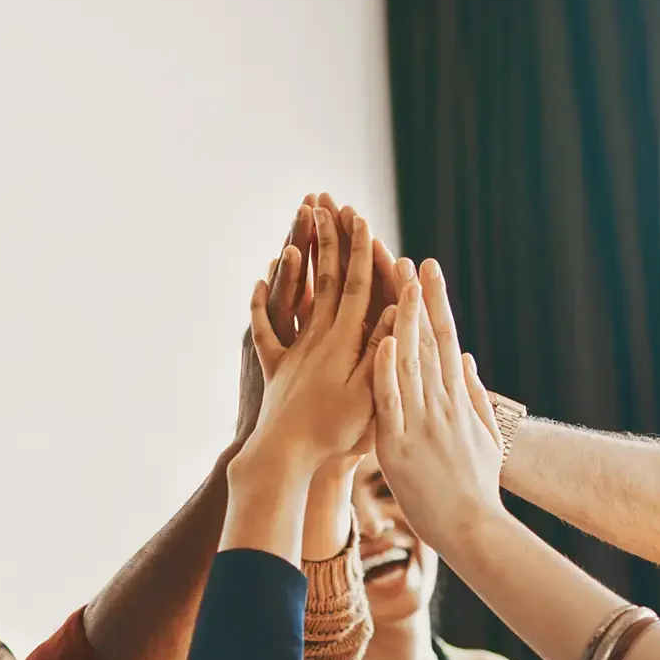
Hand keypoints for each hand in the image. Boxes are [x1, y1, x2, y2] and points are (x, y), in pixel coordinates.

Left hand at [237, 204, 385, 477]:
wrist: (284, 457)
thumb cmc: (333, 432)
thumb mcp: (370, 393)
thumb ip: (383, 350)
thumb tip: (399, 311)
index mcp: (344, 342)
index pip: (357, 286)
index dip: (360, 250)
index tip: (361, 217)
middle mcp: (316, 338)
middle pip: (325, 279)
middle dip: (329, 239)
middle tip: (327, 203)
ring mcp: (293, 350)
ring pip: (297, 293)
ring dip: (300, 256)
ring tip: (299, 224)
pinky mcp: (274, 368)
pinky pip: (266, 328)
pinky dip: (263, 302)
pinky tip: (261, 280)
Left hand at [371, 258, 505, 547]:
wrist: (473, 528)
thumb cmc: (477, 488)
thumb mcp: (485, 438)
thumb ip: (475, 395)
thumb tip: (467, 358)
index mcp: (456, 400)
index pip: (446, 339)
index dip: (437, 302)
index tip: (429, 269)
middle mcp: (440, 404)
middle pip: (426, 340)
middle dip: (416, 296)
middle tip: (406, 255)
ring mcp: (421, 422)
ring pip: (409, 361)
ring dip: (401, 317)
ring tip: (394, 279)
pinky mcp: (399, 445)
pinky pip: (390, 402)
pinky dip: (387, 370)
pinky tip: (383, 338)